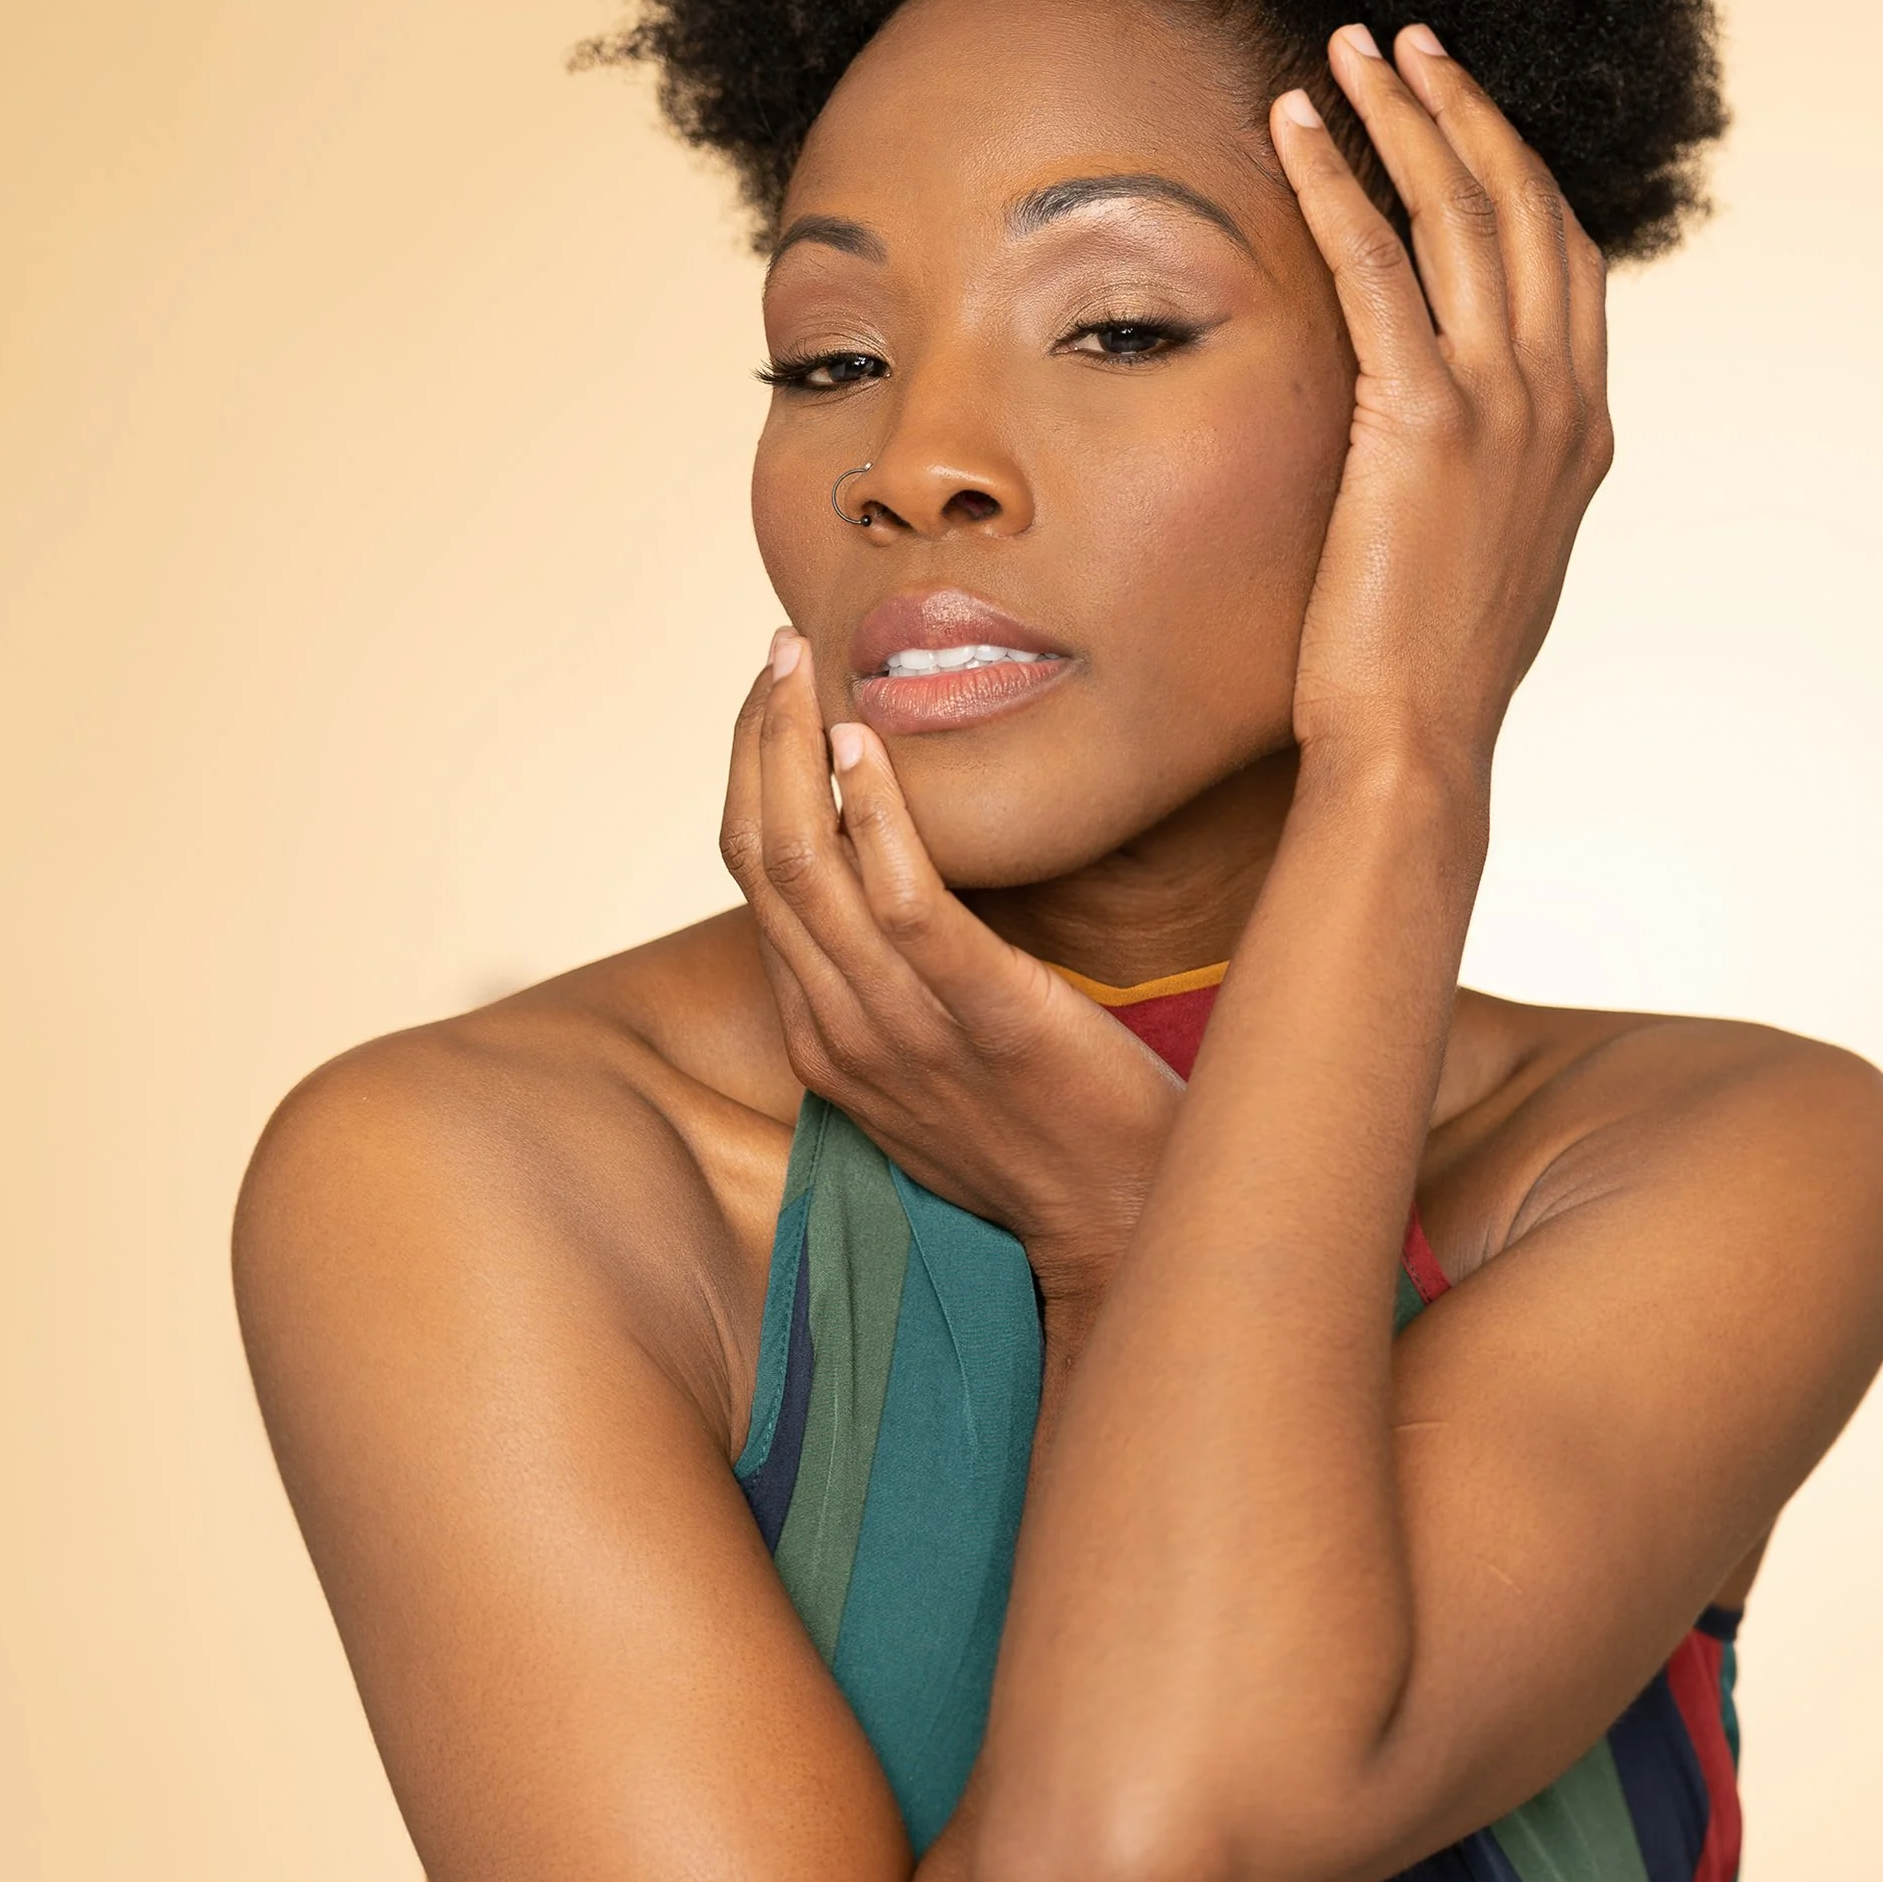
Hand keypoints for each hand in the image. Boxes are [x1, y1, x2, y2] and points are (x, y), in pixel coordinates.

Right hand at [720, 639, 1182, 1308]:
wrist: (1132, 1230)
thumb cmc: (1056, 1134)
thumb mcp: (947, 1060)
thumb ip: (908, 979)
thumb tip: (907, 881)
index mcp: (826, 1038)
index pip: (755, 882)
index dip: (750, 777)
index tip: (774, 696)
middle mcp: (842, 1031)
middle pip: (761, 860)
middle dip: (758, 742)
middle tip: (776, 651)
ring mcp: (907, 1031)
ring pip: (806, 869)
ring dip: (795, 751)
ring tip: (803, 667)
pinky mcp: (987, 1020)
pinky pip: (904, 905)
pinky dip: (874, 817)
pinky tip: (867, 745)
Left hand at [1270, 24, 1613, 774]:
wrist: (1416, 743)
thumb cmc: (1426, 674)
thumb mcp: (1484, 558)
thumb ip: (1487, 479)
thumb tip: (1446, 449)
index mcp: (1583, 432)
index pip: (1567, 261)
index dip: (1516, 169)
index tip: (1462, 111)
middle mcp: (1560, 404)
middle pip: (1525, 209)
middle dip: (1463, 110)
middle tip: (1403, 42)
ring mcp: (1504, 409)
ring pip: (1461, 215)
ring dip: (1403, 117)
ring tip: (1350, 51)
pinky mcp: (1425, 424)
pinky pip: (1377, 268)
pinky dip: (1335, 183)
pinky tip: (1293, 126)